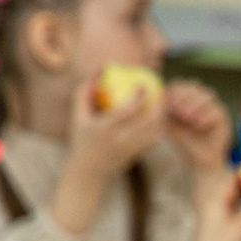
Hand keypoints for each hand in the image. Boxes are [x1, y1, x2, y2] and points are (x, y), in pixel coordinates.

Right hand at [63, 72, 166, 188]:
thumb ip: (85, 90)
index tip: (144, 83)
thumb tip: (99, 69)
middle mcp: (121, 139)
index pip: (127, 110)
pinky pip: (156, 137)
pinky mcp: (140, 154)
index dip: (139, 96)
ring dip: (162, 114)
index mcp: (104, 128)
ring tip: (163, 100)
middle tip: (161, 90)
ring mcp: (132, 149)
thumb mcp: (78, 114)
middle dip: (159, 105)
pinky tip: (160, 114)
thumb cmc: (82, 136)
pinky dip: (160, 125)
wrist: (90, 171)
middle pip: (148, 120)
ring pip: (156, 130)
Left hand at [160, 78, 231, 176]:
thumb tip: (160, 96)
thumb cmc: (183, 139)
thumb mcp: (168, 123)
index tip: (169, 103)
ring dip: (196, 105)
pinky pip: (217, 110)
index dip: (175, 90)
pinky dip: (206, 116)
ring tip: (188, 119)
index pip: (180, 84)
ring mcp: (213, 106)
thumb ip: (164, 109)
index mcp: (185, 96)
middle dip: (185, 97)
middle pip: (195, 85)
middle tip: (179, 110)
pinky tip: (198, 125)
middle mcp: (199, 98)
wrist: (199, 158)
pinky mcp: (223, 117)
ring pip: (207, 95)